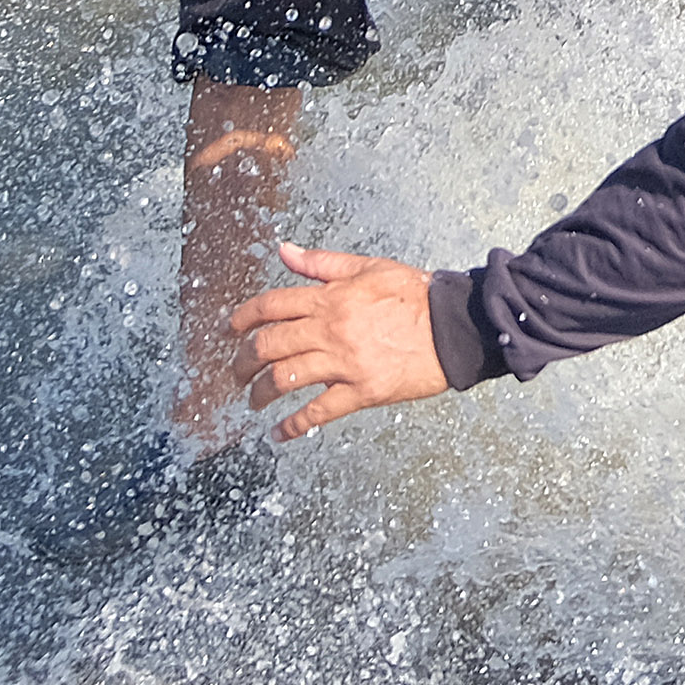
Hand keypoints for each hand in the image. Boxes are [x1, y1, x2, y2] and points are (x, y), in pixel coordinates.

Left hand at [228, 246, 449, 434]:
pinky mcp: (362, 391)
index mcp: (330, 298)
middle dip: (243, 361)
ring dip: (260, 393)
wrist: (454, 327)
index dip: (242, 319)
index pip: (271, 306)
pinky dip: (293, 425)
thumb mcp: (368, 268)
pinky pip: (318, 412)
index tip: (230, 331)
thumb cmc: (415, 296)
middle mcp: (331, 329)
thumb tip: (284, 251)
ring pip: (285, 379)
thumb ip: (322, 263)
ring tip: (253, 400)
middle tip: (236, 372)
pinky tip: (279, 434)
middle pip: (269, 345)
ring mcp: (345, 363)